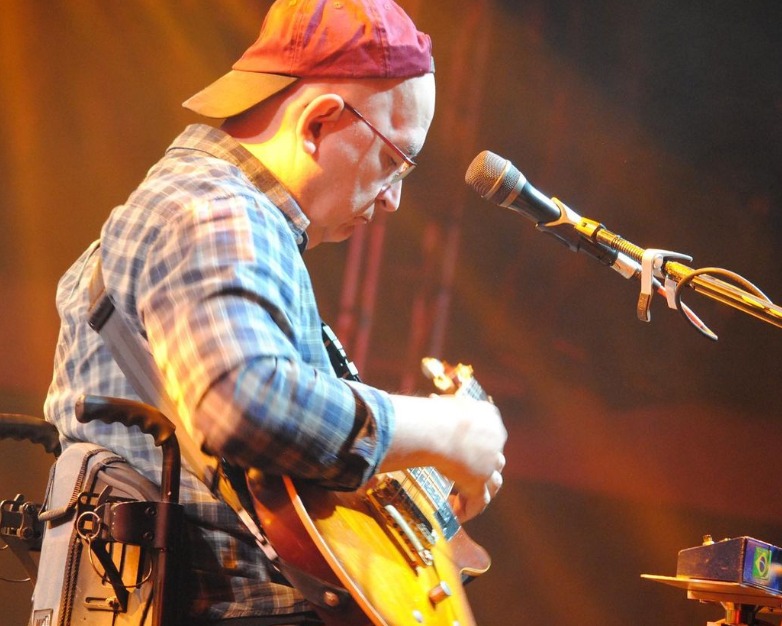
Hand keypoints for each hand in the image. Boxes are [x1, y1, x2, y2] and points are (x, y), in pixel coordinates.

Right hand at [382, 394, 506, 520]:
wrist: (436, 426)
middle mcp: (495, 439)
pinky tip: (456, 516)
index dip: (477, 443)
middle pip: (496, 458)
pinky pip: (477, 503)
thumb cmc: (433, 411)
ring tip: (463, 496)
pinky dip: (467, 510)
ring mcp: (489, 463)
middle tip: (465, 473)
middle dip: (483, 467)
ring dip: (480, 490)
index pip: (489, 433)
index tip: (461, 448)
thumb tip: (431, 402)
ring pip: (493, 483)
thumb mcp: (445, 404)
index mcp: (489, 417)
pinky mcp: (478, 483)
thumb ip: (443, 408)